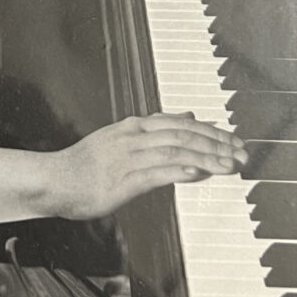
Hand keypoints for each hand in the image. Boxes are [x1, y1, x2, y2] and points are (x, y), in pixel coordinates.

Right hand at [45, 112, 247, 218]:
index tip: (234, 140)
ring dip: (206, 159)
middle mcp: (132, 138)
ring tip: (231, 166)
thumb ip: (156, 129)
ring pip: (174, 153)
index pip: (180, 123)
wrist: (54, 179)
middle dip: (216, 145)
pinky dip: (178, 172)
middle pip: (183, 136)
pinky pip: (155, 173)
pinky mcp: (121, 181)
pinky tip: (198, 174)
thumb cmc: (86, 165)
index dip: (211, 132)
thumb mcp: (121, 138)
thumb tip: (190, 115)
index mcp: (133, 127)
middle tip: (242, 154)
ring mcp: (127, 158)